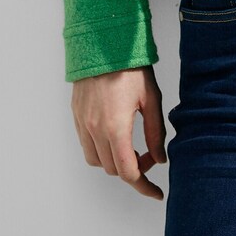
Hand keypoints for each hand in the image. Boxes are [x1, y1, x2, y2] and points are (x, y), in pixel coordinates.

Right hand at [71, 64, 166, 199]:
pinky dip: (100, 149)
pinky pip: (86, 145)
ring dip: (114, 161)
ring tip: (131, 147)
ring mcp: (82, 123)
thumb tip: (159, 159)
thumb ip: (156, 133)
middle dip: (133, 169)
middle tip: (149, 155)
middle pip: (113, 169)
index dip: (144, 186)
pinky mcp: (76, 116)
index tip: (156, 192)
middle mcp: (94, 130)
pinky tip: (115, 136)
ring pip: (96, 160)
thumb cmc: (130, 67)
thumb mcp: (152, 98)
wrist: (103, 43)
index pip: (128, 172)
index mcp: (115, 128)